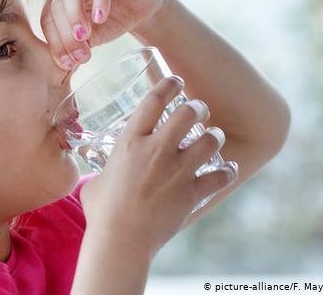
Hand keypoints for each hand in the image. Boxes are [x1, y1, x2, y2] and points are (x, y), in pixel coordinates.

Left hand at [40, 0, 165, 70]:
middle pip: (56, 4)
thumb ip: (76, 47)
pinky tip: (100, 18)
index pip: (47, 20)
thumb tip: (67, 64)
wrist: (139, 9)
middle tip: (79, 56)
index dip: (55, 43)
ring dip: (74, 13)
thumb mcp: (89, 39)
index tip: (67, 65)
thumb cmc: (108, 23)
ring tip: (84, 35)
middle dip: (65, 33)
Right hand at [78, 75, 238, 256]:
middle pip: (189, 112)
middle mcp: (157, 150)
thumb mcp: (96, 181)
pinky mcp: (193, 194)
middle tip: (198, 110)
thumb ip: (105, 170)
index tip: (176, 81)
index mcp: (130, 142)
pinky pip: (222, 175)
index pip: (154, 99)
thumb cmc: (102, 211)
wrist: (120, 241)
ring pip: (211, 139)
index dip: (169, 84)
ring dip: (214, 136)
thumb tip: (103, 171)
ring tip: (212, 137)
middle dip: (197, 107)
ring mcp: (178, 172)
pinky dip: (227, 172)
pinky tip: (227, 170)